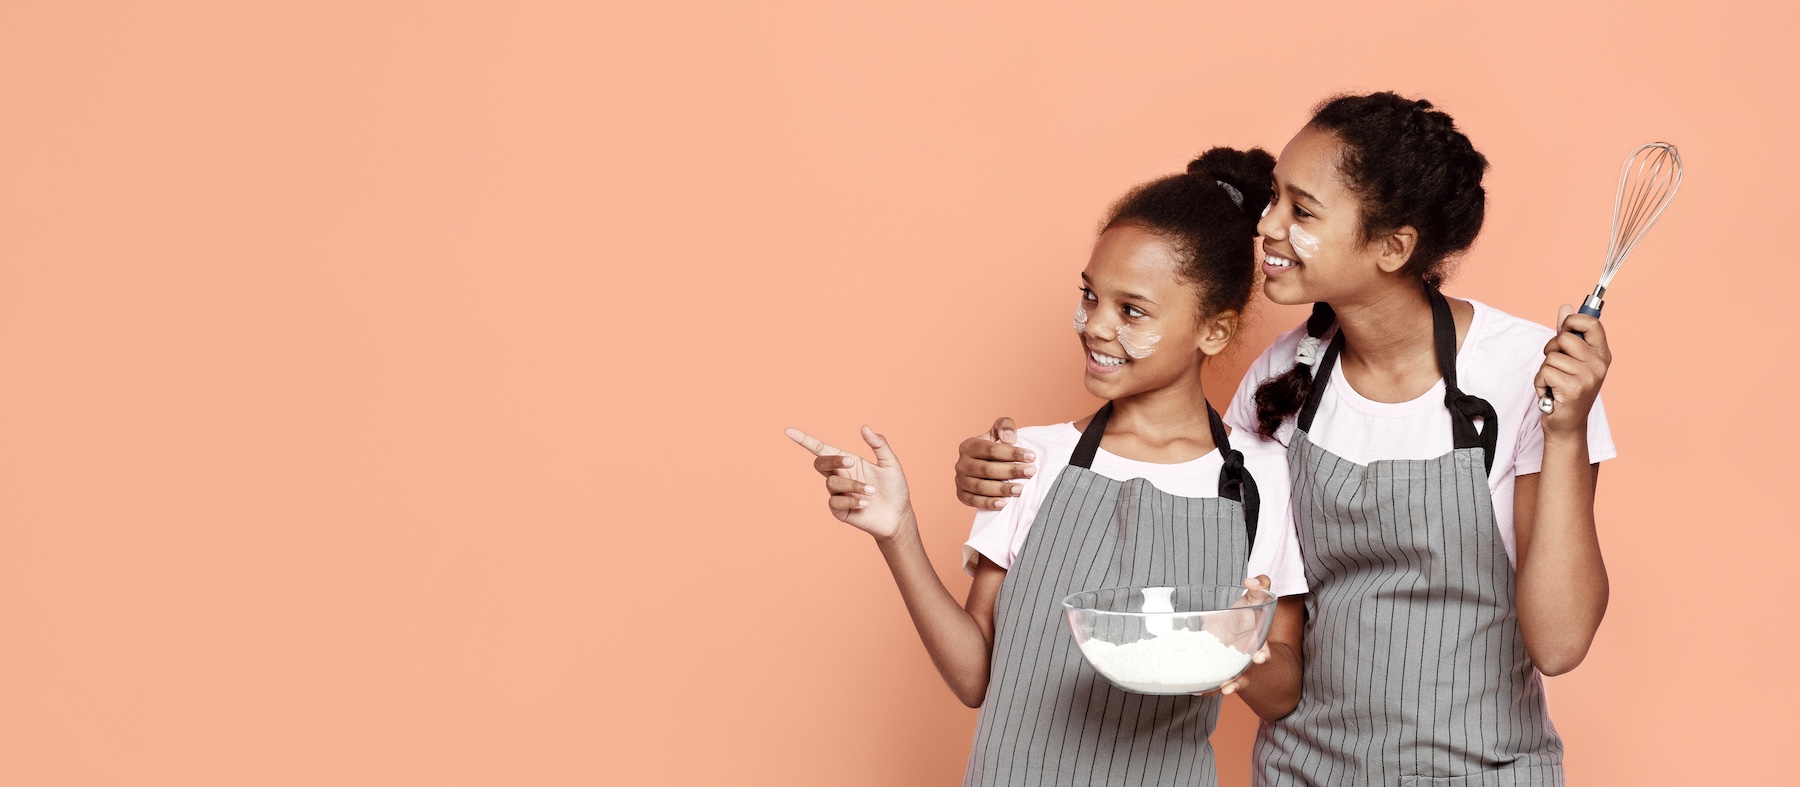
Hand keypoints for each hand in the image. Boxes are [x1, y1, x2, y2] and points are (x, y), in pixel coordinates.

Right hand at [785, 426, 912, 540]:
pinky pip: (835, 502)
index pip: (820, 449)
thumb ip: (879, 444)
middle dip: (833, 460)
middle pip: (820, 463)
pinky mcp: (839, 511)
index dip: (804, 440)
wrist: (898, 515)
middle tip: (851, 462)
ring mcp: (837, 494)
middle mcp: (839, 476)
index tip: (788, 431)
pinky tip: (865, 504)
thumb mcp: (890, 463)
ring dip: (853, 485)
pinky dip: (851, 500)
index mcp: (847, 462)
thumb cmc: (894, 488)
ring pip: (832, 483)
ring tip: (872, 491)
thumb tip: (864, 427)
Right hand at [954, 417, 1037, 510]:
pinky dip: (989, 503)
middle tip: (1031, 472)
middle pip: (987, 469)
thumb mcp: (999, 432)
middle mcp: (961, 464)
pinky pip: (974, 501)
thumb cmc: (995, 448)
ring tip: (1020, 489)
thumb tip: (1008, 439)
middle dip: (1011, 471)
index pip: (991, 450)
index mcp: (968, 446)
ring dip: (1002, 489)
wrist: (985, 466)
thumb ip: (1004, 426)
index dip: (1012, 453)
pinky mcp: (961, 495)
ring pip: (981, 487)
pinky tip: (1004, 503)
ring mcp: (960, 481)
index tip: (1031, 456)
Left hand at [1196, 576, 1273, 696]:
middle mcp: (1244, 657)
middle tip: (1229, 686)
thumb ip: (1260, 586)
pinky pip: (1211, 677)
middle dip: (1238, 681)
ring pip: (1228, 680)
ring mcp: (1229, 664)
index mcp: (1257, 641)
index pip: (1263, 650)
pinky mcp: (1215, 664)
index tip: (1260, 658)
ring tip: (1213, 691)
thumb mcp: (1254, 596)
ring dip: (1220, 687)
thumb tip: (1253, 580)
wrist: (1232, 620)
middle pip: (1244, 673)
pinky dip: (1205, 685)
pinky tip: (1194, 689)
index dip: (1263, 655)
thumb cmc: (1247, 609)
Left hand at [1535, 305, 1611, 436]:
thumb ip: (1568, 333)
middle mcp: (1599, 364)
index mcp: (1602, 354)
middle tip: (1557, 368)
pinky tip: (1550, 393)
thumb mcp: (1571, 360)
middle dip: (1551, 350)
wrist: (1566, 425)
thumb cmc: (1567, 390)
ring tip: (1554, 383)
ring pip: (1551, 356)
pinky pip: (1545, 372)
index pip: (1592, 322)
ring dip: (1545, 370)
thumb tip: (1565, 307)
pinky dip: (1540, 382)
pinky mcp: (1573, 389)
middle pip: (1564, 337)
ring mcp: (1588, 377)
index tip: (1564, 330)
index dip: (1572, 321)